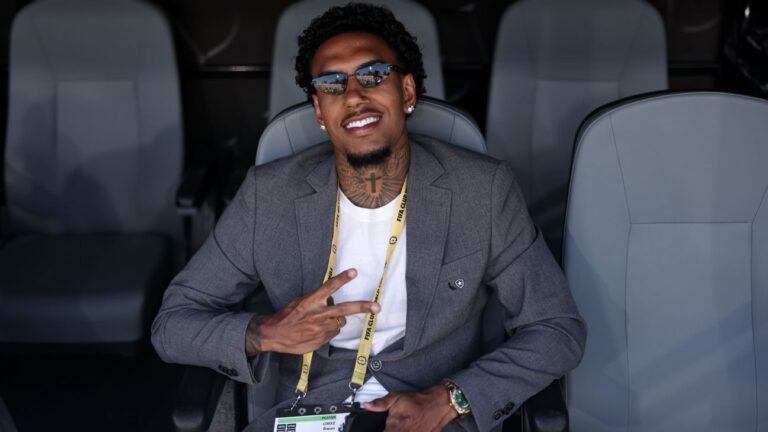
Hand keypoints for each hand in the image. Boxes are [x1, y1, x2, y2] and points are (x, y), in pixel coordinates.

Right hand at [246, 269, 379, 354]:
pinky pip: (332, 333)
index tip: (354, 272)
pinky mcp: (321, 340)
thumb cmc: (288, 315)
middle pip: (345, 309)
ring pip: (339, 322)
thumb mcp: (301, 302)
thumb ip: (317, 300)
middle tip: (377, 306)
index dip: (342, 279)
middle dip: (362, 307)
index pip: (329, 287)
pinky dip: (328, 331)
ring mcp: (321, 329)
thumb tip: (332, 300)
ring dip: (335, 320)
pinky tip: (315, 331)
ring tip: (320, 322)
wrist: (274, 335)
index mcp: (311, 301)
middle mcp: (318, 315)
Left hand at [364, 384, 457, 431]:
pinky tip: (411, 428)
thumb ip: (380, 404)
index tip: (384, 427)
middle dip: (390, 430)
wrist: (439, 404)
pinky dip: (410, 431)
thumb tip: (367, 406)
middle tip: (394, 425)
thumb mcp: (396, 397)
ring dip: (399, 431)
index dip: (381, 431)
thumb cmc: (418, 401)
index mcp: (395, 426)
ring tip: (402, 426)